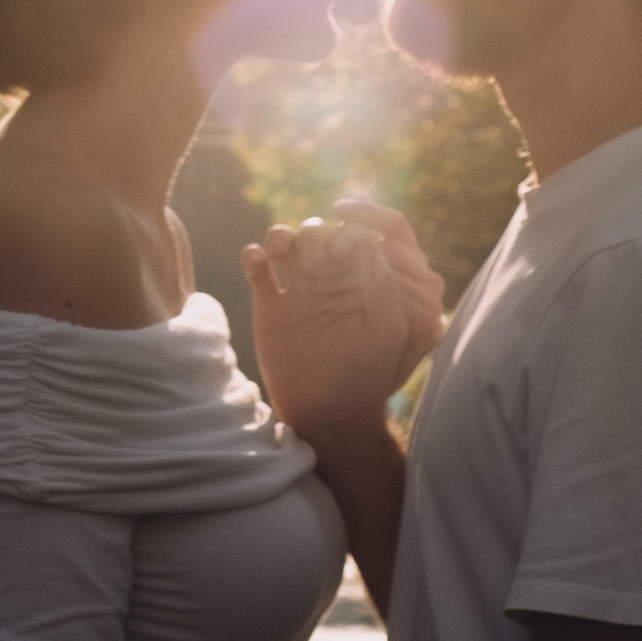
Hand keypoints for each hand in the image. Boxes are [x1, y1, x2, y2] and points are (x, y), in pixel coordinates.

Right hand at [245, 208, 441, 448]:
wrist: (329, 412)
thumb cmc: (368, 373)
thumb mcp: (388, 328)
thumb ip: (382, 282)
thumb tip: (364, 237)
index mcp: (364, 280)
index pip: (357, 233)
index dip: (352, 228)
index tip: (345, 242)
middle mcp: (332, 279)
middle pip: (320, 230)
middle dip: (316, 233)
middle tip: (314, 260)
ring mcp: (299, 290)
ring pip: (287, 240)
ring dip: (281, 234)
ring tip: (280, 250)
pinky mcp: (270, 305)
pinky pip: (257, 266)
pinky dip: (254, 255)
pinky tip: (259, 262)